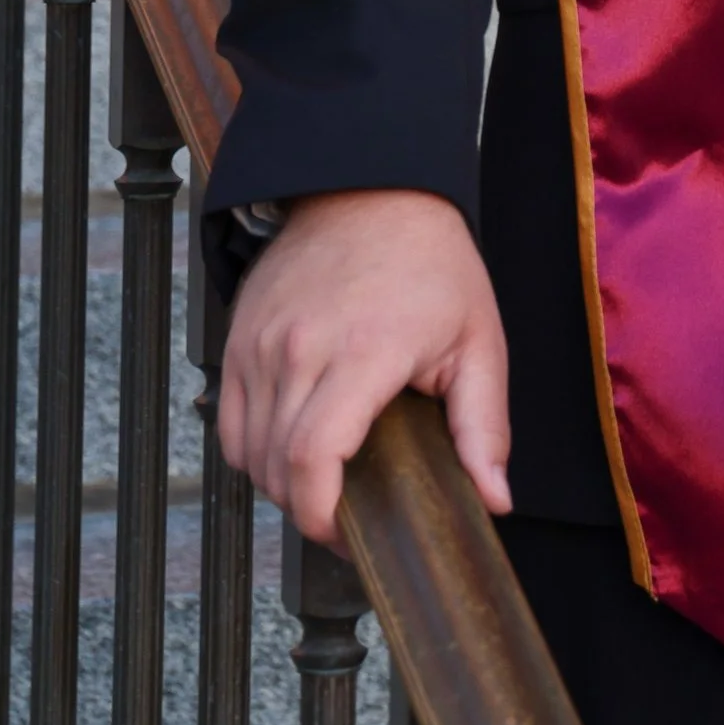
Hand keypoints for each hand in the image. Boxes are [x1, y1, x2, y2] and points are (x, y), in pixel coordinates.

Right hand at [216, 190, 511, 546]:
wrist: (371, 187)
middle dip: (311, 509)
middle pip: (277, 468)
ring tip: (328, 479)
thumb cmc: (432, 263)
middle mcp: (299, 349)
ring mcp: (260, 343)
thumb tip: (493, 498)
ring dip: (282, 483)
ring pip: (248, 453)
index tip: (349, 537)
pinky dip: (256, 451)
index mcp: (363, 352)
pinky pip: (230, 424)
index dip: (320, 517)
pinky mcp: (237, 338)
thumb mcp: (479, 340)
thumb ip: (484, 426)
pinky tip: (295, 447)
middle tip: (353, 513)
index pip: (314, 458)